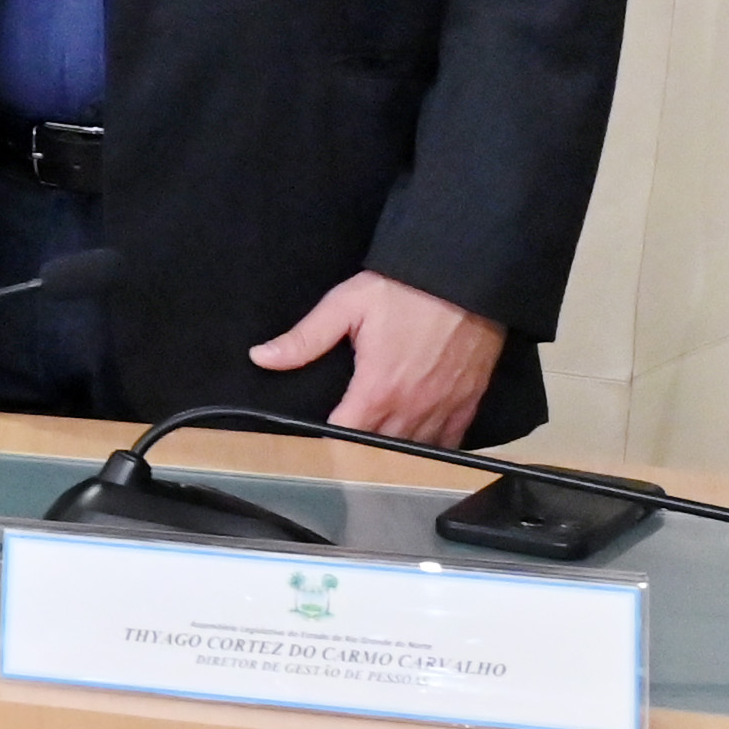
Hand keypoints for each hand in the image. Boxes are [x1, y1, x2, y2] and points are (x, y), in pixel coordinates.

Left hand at [255, 271, 507, 445]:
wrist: (464, 275)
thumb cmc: (404, 289)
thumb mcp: (346, 305)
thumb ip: (304, 339)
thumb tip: (261, 357)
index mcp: (377, 389)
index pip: (345, 437)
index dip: (329, 441)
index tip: (318, 437)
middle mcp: (412, 407)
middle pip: (378, 451)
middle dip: (358, 450)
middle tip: (343, 443)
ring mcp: (443, 408)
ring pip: (413, 451)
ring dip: (393, 452)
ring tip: (376, 445)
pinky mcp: (467, 402)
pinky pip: (450, 442)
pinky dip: (432, 445)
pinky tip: (417, 442)